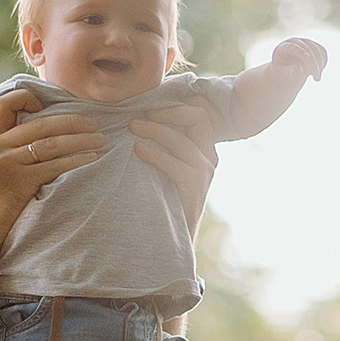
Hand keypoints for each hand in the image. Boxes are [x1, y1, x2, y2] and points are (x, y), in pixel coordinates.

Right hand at [0, 89, 104, 239]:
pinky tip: (90, 159)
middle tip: (94, 124)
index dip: (26, 98)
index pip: (4, 104)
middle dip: (72, 122)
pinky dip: (76, 160)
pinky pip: (54, 164)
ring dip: (80, 140)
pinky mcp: (19, 180)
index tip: (49, 107)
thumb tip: (48, 143)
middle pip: (41, 124)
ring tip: (99, 140)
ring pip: (52, 143)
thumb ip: (12, 154)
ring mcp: (7, 163)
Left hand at [128, 101, 218, 234]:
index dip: (178, 104)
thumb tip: (139, 117)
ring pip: (183, 140)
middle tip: (138, 116)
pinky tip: (138, 151)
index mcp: (203, 147)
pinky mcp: (195, 187)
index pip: (201, 112)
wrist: (170, 236)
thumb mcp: (164, 164)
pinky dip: (156, 155)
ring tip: (131, 129)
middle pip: (198, 118)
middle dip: (167, 111)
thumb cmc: (161, 196)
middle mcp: (208, 156)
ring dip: (154, 130)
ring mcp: (205, 172)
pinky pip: (177, 164)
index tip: (150, 107)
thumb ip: (162, 143)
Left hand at [270, 37, 326, 81]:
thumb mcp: (285, 76)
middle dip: (313, 63)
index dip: (300, 51)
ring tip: (316, 78)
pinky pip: (322, 52)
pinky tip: (318, 73)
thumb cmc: (283, 75)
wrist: (287, 73)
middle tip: (316, 77)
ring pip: (317, 49)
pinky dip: (322, 62)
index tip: (307, 58)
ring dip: (319, 64)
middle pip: (307, 49)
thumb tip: (300, 70)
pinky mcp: (314, 47)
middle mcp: (294, 42)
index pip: (293, 47)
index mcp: (283, 48)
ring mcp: (305, 43)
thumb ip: (291, 73)